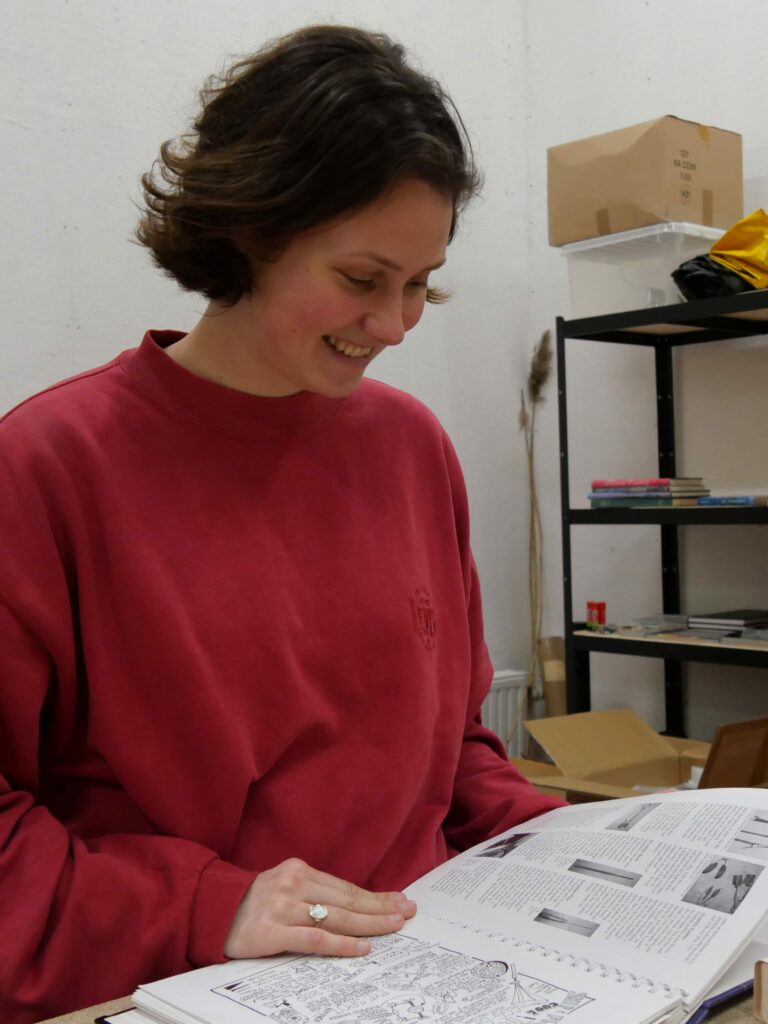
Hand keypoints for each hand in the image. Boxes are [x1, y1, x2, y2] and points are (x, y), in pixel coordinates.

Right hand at [223, 858, 416, 958]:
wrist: (212, 911)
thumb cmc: (254, 903)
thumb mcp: (285, 887)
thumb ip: (314, 893)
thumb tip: (356, 906)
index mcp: (299, 870)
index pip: (346, 887)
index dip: (375, 896)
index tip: (399, 901)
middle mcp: (294, 884)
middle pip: (347, 900)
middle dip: (381, 907)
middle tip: (406, 912)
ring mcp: (283, 907)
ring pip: (336, 917)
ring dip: (369, 924)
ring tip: (393, 927)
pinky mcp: (272, 931)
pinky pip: (315, 938)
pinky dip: (342, 943)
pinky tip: (362, 947)